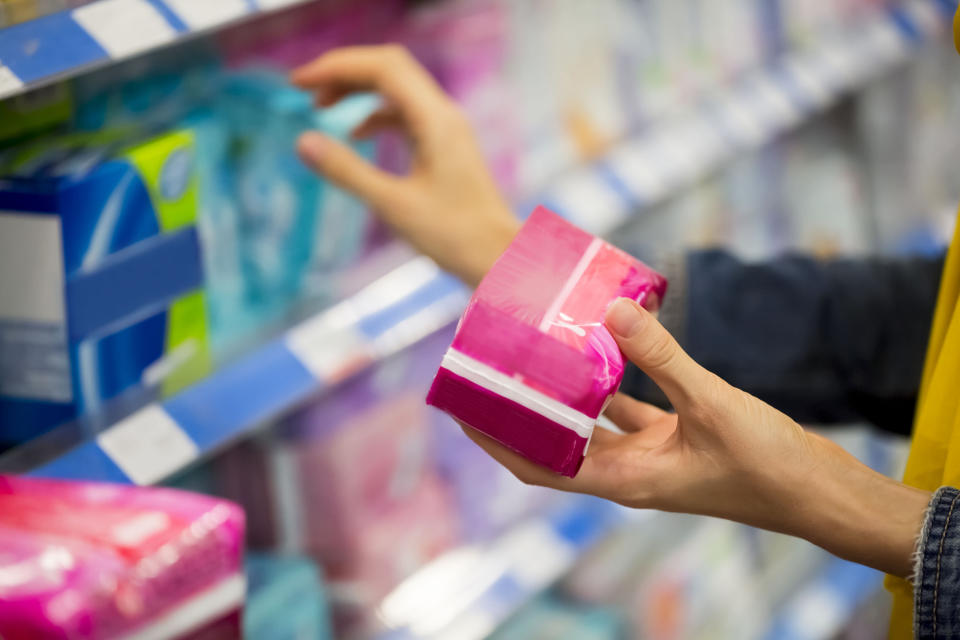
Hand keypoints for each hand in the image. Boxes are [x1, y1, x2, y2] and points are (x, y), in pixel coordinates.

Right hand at [291, 45, 519, 286]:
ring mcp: (447, 128)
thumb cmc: (454, 237)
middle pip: (389, 67)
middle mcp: (444, 115)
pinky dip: (376, 114)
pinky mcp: (446, 145)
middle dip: (344, 71)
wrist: (497, 257)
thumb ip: (346, 171)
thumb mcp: (392, 205)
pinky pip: (406, 112)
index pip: (382, 67)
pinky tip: (356, 134)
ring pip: (397, 88)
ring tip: (320, 106)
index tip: (297, 82)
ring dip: (358, 90)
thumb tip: (302, 141)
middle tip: (304, 88)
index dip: (336, 66)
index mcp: (435, 121)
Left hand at [463, 298, 930, 577]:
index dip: (495, 439)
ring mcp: (651, 457)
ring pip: (590, 424)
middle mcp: (628, 471)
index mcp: (623, 479)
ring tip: (539, 353)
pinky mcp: (675, 439)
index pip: (537, 464)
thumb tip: (610, 311)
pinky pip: (628, 409)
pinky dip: (612, 382)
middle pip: (553, 444)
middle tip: (494, 370)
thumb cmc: (769, 466)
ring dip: (564, 394)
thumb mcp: (712, 404)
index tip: (463, 407)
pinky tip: (606, 346)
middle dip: (520, 412)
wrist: (819, 492)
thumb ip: (661, 356)